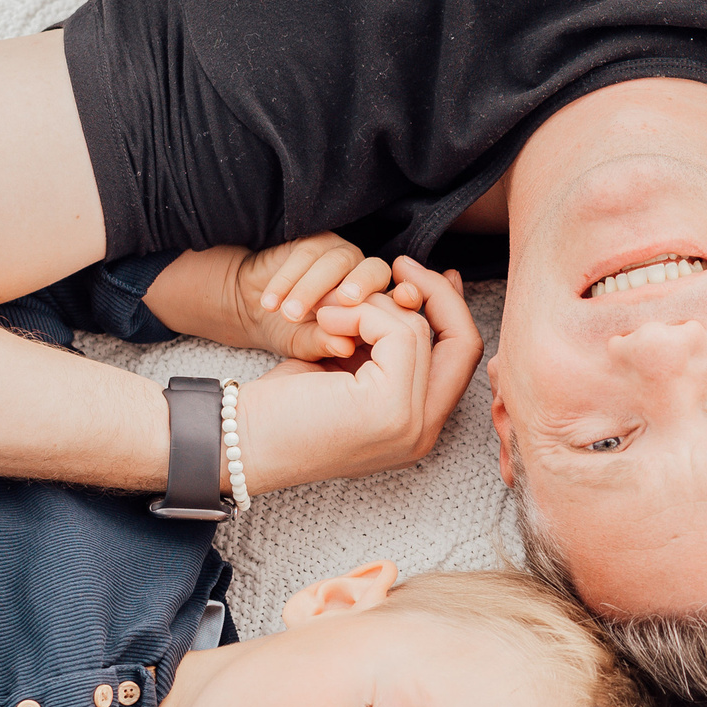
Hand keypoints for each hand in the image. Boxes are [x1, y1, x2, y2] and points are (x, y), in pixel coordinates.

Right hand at [232, 233, 394, 359]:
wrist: (254, 309)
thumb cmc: (291, 333)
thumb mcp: (308, 345)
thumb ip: (326, 343)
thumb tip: (345, 347)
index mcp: (378, 305)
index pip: (400, 296)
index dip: (407, 295)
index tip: (406, 298)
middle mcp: (365, 277)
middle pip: (373, 270)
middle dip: (358, 285)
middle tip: (343, 301)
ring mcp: (341, 256)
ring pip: (336, 263)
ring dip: (311, 289)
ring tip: (288, 315)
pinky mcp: (314, 243)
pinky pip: (306, 255)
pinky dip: (287, 280)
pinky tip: (271, 302)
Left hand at [233, 258, 482, 489]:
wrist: (240, 440)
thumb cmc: (283, 406)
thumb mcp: (346, 371)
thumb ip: (382, 347)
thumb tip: (413, 294)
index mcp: (417, 426)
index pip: (462, 358)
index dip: (451, 309)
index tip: (421, 276)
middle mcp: (425, 432)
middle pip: (465, 343)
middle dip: (437, 294)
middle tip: (401, 265)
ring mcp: (414, 426)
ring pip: (421, 331)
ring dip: (373, 303)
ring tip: (328, 311)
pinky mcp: (392, 410)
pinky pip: (399, 332)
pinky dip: (361, 311)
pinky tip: (326, 320)